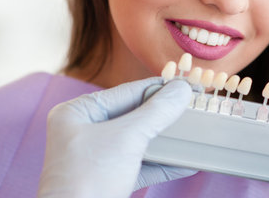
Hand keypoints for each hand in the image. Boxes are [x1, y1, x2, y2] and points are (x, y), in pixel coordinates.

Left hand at [37, 78, 195, 197]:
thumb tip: (181, 90)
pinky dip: (162, 164)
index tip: (184, 86)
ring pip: (138, 141)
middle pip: (133, 116)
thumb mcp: (127, 138)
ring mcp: (95, 157)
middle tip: (191, 108)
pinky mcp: (108, 180)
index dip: (158, 89)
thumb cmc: (87, 181)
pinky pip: (140, 164)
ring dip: (166, 141)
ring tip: (191, 133)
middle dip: (163, 116)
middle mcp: (84, 132)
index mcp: (77, 113)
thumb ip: (156, 112)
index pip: (125, 92)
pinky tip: (185, 162)